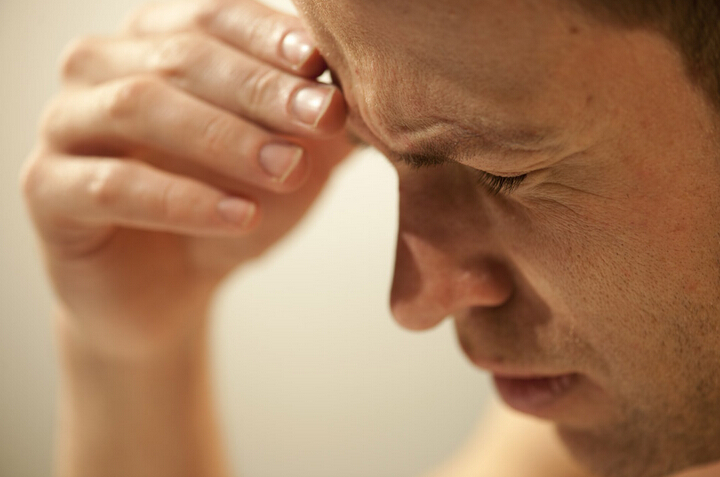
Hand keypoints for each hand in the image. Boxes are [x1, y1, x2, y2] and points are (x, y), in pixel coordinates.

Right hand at [21, 0, 355, 357]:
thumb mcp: (287, 162)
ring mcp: (66, 125)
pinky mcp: (47, 190)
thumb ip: (318, 126)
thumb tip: (364, 90)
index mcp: (156, 44)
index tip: (322, 63)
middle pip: (179, 56)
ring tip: (288, 170)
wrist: (171, 288)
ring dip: (223, 137)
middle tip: (322, 118)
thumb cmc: (230, 209)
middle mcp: (102, 70)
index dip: (268, 37)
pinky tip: (242, 217)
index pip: (213, 17)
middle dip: (259, 87)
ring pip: (138, 107)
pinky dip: (183, 199)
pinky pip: (113, 186)